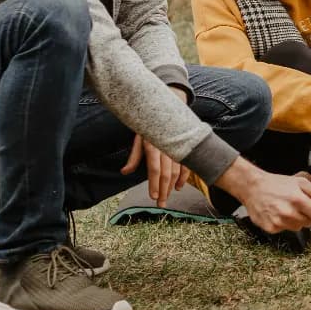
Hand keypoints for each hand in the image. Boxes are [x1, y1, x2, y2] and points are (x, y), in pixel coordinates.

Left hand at [119, 85, 190, 206]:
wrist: (170, 106)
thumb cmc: (150, 124)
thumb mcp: (139, 138)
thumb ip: (134, 156)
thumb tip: (124, 172)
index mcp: (154, 145)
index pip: (154, 168)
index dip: (153, 183)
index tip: (152, 196)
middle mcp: (167, 148)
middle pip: (166, 173)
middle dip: (163, 190)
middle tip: (160, 204)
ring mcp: (177, 148)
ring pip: (176, 171)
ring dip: (172, 186)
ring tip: (167, 198)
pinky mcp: (184, 148)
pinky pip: (186, 165)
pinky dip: (184, 177)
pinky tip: (179, 187)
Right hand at [214, 157, 310, 232]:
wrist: (253, 188)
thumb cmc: (277, 184)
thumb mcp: (300, 182)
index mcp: (297, 200)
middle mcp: (288, 213)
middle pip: (309, 223)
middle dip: (306, 215)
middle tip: (296, 205)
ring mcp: (279, 222)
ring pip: (297, 227)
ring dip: (295, 220)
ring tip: (285, 208)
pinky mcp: (271, 228)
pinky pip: (285, 230)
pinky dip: (283, 223)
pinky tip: (277, 213)